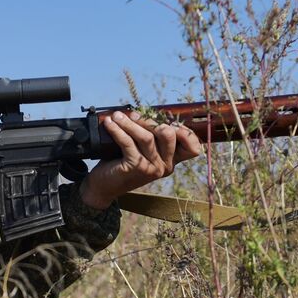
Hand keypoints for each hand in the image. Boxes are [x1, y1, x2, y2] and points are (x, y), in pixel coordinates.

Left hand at [78, 110, 203, 209]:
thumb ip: (150, 135)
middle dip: (151, 120)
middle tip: (134, 115)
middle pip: (168, 134)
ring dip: (130, 122)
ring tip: (117, 116)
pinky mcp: (136, 168)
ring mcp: (152, 168)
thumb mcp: (141, 149)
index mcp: (171, 160)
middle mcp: (165, 166)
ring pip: (146, 137)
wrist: (105, 186)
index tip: (168, 120)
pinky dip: (118, 130)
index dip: (185, 132)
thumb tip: (145, 111)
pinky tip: (109, 124)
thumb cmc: (123, 162)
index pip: (192, 148)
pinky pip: (128, 142)